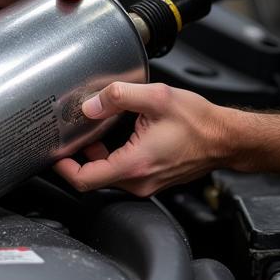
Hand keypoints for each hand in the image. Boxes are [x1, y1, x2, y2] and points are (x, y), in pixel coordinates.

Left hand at [53, 82, 230, 196]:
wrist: (225, 138)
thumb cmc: (199, 122)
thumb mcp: (157, 97)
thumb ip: (119, 96)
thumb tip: (90, 105)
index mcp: (134, 165)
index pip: (84, 179)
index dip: (63, 167)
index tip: (55, 152)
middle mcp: (138, 181)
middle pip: (93, 178)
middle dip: (79, 156)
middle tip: (74, 134)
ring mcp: (146, 184)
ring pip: (108, 175)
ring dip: (98, 155)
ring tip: (96, 132)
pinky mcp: (153, 180)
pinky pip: (124, 173)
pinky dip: (114, 157)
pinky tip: (119, 136)